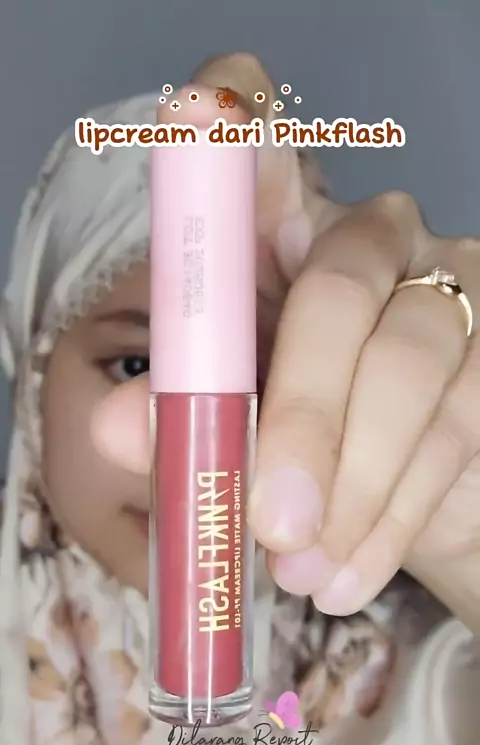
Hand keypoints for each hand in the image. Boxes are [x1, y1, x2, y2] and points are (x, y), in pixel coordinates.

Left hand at [92, 53, 479, 628]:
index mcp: (286, 241)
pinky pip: (459, 428)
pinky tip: (349, 574)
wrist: (409, 502)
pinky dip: (397, 516)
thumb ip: (180, 418)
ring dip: (354, 490)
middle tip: (272, 524)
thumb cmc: (309, 449)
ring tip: (302, 572)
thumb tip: (114, 425)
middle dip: (301, 419)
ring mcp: (450, 285)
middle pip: (337, 289)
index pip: (262, 153)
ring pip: (410, 366)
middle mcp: (372, 240)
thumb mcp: (236, 430)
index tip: (209, 116)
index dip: (236, 125)